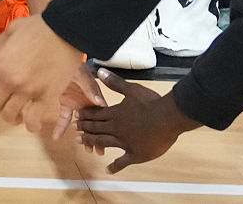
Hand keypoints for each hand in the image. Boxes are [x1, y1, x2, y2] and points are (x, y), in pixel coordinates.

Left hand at [0, 16, 103, 133]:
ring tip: (19, 114)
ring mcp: (26, 90)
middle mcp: (8, 80)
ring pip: (10, 115)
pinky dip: (31, 125)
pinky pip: (33, 120)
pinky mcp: (45, 97)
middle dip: (0, 106)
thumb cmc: (39, 27)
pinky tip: (33, 124)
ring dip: (13, 117)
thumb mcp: (12, 29)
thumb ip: (0, 43)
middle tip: (8, 102)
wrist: (65, 30)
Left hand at [75, 69, 196, 172]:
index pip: (95, 114)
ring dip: (91, 141)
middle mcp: (117, 128)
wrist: (168, 118)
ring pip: (103, 142)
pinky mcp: (135, 154)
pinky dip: (115, 166)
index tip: (76, 115)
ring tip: (80, 142)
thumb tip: (100, 71)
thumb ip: (114, 82)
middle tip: (74, 129)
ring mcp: (125, 142)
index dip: (85, 115)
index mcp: (116, 113)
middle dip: (84, 127)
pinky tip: (108, 170)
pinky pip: (122, 162)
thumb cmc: (152, 103)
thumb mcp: (132, 89)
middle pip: (96, 128)